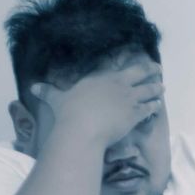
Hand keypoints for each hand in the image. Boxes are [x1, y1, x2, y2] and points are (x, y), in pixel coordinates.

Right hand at [30, 62, 162, 149]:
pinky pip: (149, 107)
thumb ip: (48, 92)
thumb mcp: (58, 100)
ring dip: (156, 88)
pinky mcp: (135, 113)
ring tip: (162, 87)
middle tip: (158, 69)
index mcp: (102, 78)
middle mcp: (118, 84)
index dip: (130, 67)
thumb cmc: (70, 113)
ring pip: (148, 89)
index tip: (136, 65)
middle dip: (151, 70)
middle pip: (140, 72)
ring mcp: (129, 98)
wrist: (83, 128)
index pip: (120, 69)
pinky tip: (158, 105)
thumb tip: (33, 87)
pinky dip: (154, 106)